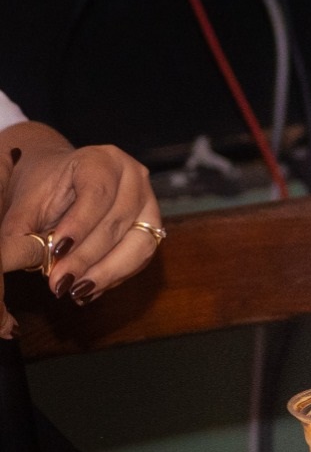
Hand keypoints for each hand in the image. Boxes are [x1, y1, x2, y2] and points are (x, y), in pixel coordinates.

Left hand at [0, 140, 161, 307]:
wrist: (66, 180)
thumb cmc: (45, 187)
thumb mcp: (26, 202)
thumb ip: (22, 230)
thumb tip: (16, 259)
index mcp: (102, 160)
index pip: (96, 194)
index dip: (79, 226)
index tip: (56, 253)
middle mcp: (133, 178)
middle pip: (117, 223)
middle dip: (87, 258)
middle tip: (60, 283)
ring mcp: (150, 203)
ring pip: (138, 245)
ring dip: (106, 273)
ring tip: (77, 291)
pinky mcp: (153, 228)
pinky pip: (141, 258)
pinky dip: (115, 276)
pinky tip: (90, 288)